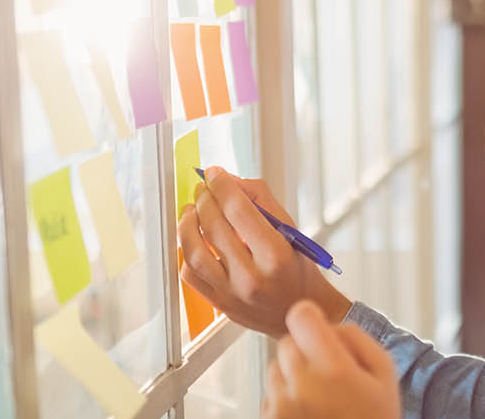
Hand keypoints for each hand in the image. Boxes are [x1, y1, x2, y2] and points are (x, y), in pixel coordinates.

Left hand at [177, 167, 352, 336]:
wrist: (298, 312)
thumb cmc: (297, 270)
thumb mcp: (290, 230)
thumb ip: (260, 201)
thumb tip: (229, 182)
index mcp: (275, 256)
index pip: (239, 210)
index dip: (222, 185)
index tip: (215, 173)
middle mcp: (252, 278)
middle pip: (214, 228)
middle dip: (204, 200)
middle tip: (204, 189)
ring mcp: (232, 294)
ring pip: (194, 252)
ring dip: (187, 224)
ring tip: (191, 210)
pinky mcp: (218, 304)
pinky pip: (190, 275)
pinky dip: (186, 252)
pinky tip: (194, 239)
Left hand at [263, 301, 398, 418]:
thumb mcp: (385, 374)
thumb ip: (357, 338)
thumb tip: (328, 325)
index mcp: (333, 369)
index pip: (300, 316)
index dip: (310, 318)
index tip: (316, 327)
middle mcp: (300, 386)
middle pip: (286, 342)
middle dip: (304, 352)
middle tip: (327, 376)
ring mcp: (281, 408)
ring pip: (275, 370)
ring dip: (292, 379)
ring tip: (320, 401)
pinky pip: (270, 397)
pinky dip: (284, 402)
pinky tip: (309, 416)